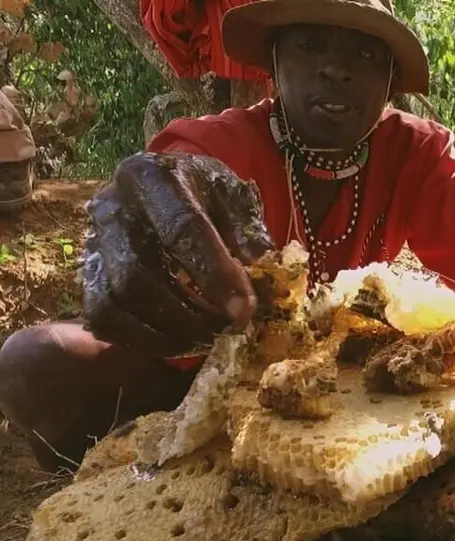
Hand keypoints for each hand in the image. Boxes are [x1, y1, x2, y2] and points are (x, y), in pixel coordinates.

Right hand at [80, 152, 275, 356]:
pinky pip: (104, 318)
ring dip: (168, 330)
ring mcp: (92, 243)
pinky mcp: (87, 275)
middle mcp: (111, 207)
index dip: (214, 274)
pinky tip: (181, 341)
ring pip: (117, 301)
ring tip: (209, 337)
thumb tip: (259, 263)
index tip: (244, 309)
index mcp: (151, 177)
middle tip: (228, 329)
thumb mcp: (235, 197)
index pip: (180, 229)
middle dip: (189, 312)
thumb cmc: (206, 195)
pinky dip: (144, 339)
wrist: (167, 189)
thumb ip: (248, 228)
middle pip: (138, 273)